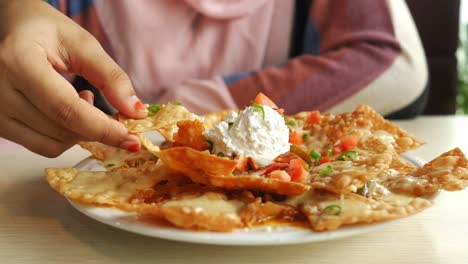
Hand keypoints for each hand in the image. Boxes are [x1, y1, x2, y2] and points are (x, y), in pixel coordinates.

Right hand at [0, 0, 146, 156]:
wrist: (8, 29)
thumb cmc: (46, 31)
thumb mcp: (82, 43)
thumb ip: (111, 76)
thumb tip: (136, 112)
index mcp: (18, 61)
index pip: (65, 109)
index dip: (103, 128)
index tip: (132, 140)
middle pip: (61, 130)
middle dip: (99, 129)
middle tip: (117, 113)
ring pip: (53, 144)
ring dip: (82, 131)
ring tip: (84, 98)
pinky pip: (42, 145)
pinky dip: (66, 136)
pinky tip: (67, 109)